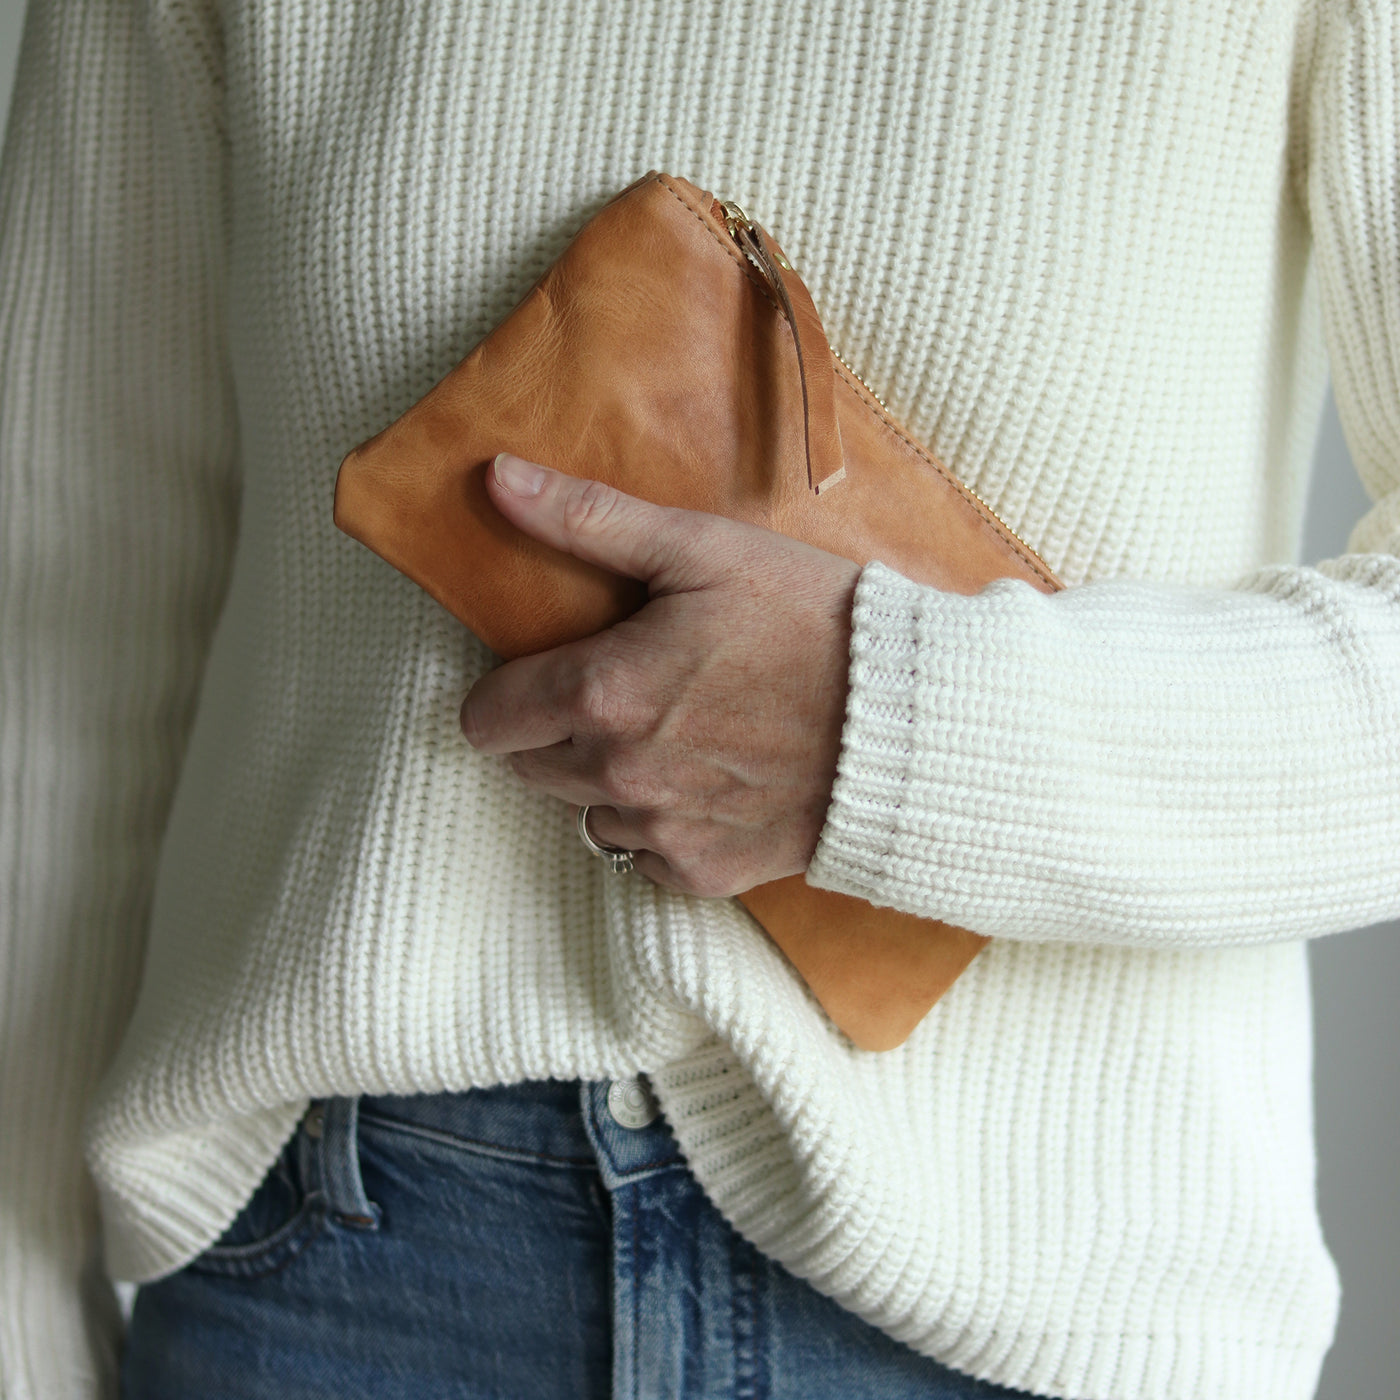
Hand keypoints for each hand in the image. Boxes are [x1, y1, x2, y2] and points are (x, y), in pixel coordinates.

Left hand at [460, 454, 860, 896]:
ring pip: (587, 814)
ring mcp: (662, 830)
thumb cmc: (810, 621)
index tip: (548, 672)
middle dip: (555, 732)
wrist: (908, 720)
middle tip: (621, 693)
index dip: (508, 692)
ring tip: (674, 735)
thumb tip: (497, 479)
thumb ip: (589, 519)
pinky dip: (661, 825)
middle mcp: (618, 774)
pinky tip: (708, 781)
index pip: (486, 719)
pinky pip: (644, 857)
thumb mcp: (701, 548)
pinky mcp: (705, 871)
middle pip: (528, 769)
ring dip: (607, 781)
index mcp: (602, 692)